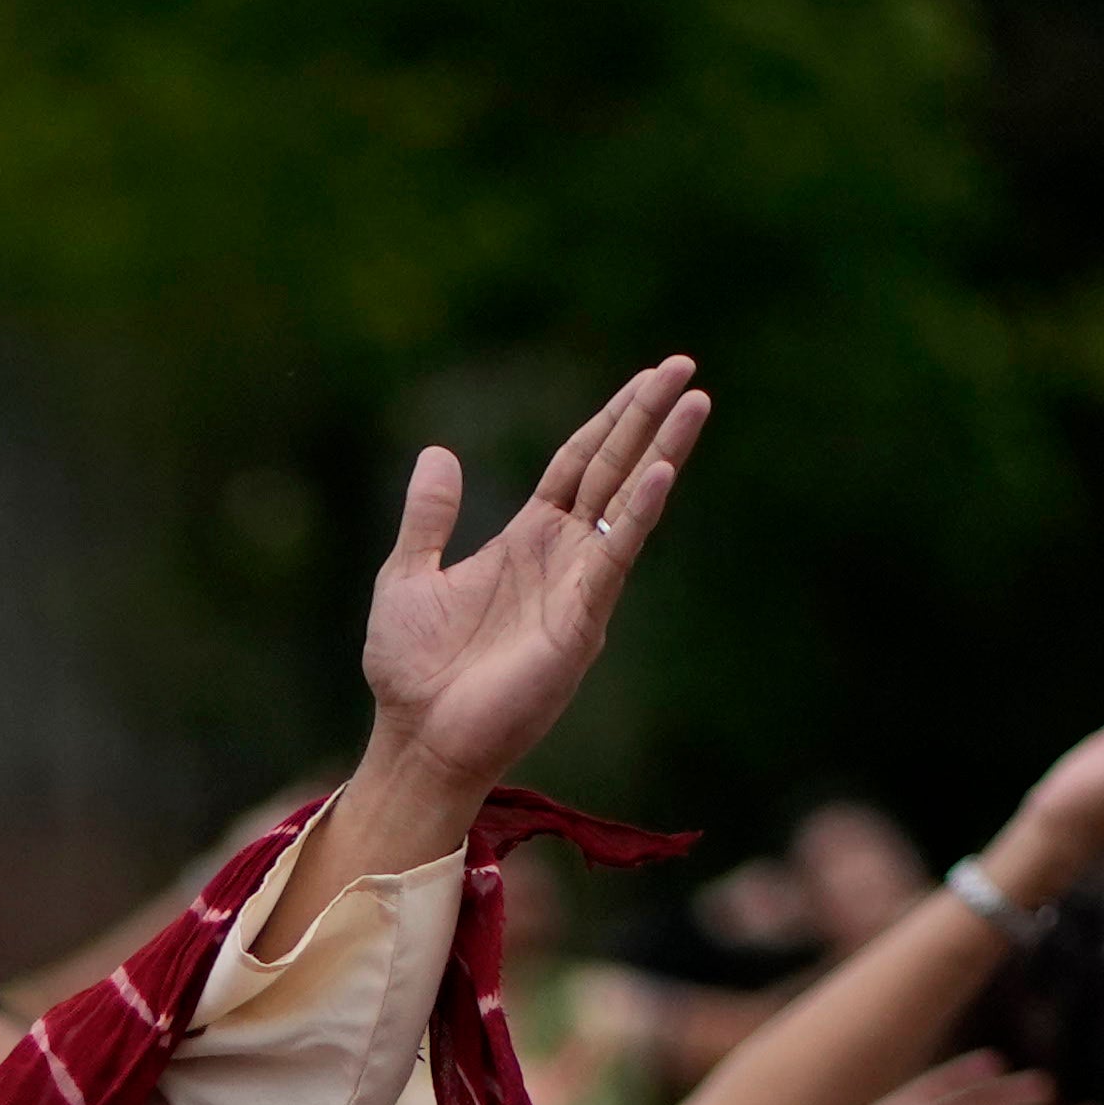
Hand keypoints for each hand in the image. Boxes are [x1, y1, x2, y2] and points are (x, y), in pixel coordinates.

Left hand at [355, 356, 712, 797]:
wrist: (416, 739)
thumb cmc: (412, 671)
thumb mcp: (407, 575)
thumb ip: (429, 517)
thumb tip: (438, 453)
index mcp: (528, 539)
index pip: (581, 464)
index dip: (611, 419)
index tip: (648, 377)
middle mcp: (563, 557)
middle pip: (615, 469)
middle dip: (648, 417)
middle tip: (685, 366)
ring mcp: (578, 588)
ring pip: (628, 504)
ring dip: (662, 450)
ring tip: (695, 402)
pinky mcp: (580, 624)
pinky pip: (614, 559)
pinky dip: (637, 515)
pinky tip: (661, 473)